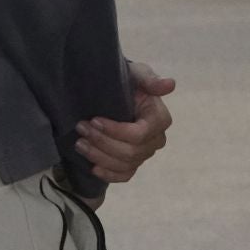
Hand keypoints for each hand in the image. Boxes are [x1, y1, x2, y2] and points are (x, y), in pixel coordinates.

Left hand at [75, 62, 176, 183]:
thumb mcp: (138, 73)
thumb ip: (150, 79)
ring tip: (80, 144)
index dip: (115, 131)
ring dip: (100, 157)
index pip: (139, 134)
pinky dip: (109, 175)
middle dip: (102, 142)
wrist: (120, 91)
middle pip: (130, 152)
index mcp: (160, 119)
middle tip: (81, 129)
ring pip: (124, 165)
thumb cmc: (130, 82)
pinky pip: (125, 176)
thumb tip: (170, 84)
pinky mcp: (134, 163)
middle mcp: (156, 140)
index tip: (94, 120)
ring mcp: (145, 154)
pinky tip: (93, 168)